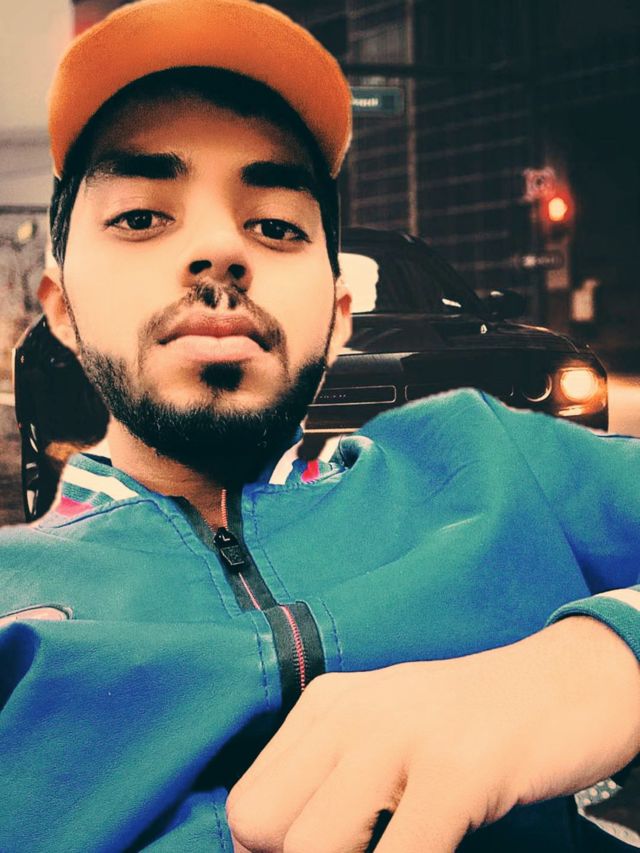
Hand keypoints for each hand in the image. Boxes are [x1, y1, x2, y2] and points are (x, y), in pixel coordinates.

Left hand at [227, 617, 639, 851]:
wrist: (563, 683)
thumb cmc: (467, 724)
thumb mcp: (384, 733)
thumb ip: (329, 778)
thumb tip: (275, 848)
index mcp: (325, 704)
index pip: (248, 804)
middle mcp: (351, 712)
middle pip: (264, 827)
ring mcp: (403, 736)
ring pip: (312, 846)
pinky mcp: (457, 769)